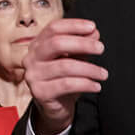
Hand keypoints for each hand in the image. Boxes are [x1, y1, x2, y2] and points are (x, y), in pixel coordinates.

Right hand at [22, 17, 106, 134]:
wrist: (55, 109)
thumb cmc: (63, 80)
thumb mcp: (74, 59)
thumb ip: (82, 46)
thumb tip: (94, 33)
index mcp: (38, 45)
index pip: (54, 28)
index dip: (74, 25)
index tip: (93, 27)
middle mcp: (31, 58)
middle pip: (57, 43)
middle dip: (82, 44)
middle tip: (101, 49)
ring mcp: (33, 76)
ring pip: (65, 66)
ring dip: (89, 69)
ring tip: (103, 74)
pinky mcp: (40, 92)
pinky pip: (66, 84)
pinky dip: (85, 84)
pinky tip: (96, 86)